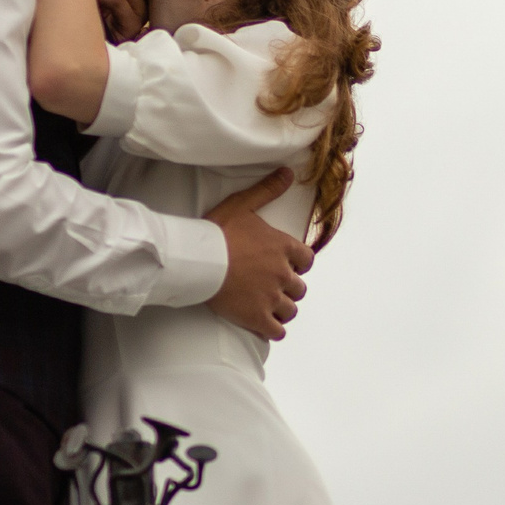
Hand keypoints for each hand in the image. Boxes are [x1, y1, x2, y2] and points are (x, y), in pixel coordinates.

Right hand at [204, 169, 313, 340]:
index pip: (307, 260)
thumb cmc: (217, 231)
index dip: (298, 264)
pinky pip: (277, 331)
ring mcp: (271, 297)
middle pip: (299, 288)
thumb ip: (267, 190)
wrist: (197, 260)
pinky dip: (272, 329)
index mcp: (284, 248)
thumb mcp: (243, 204)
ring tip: (267, 306)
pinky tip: (263, 325)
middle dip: (288, 288)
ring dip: (281, 309)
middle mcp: (283, 274)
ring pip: (290, 310)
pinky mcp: (257, 317)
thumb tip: (288, 173)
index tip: (286, 265)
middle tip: (270, 286)